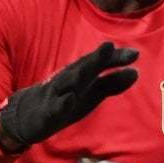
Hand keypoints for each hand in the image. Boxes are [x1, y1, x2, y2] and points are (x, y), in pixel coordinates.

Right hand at [0, 43, 138, 153]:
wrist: (27, 115)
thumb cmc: (65, 100)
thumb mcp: (92, 93)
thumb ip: (112, 82)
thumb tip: (136, 71)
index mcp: (80, 74)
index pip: (99, 63)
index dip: (115, 59)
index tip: (135, 54)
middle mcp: (68, 80)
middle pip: (83, 67)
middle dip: (97, 58)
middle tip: (110, 46)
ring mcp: (55, 94)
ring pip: (67, 83)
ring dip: (78, 74)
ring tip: (91, 67)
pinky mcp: (46, 112)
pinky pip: (54, 107)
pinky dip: (61, 103)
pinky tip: (69, 100)